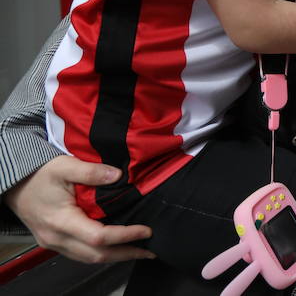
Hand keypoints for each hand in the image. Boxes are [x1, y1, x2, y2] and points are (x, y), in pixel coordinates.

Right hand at [3, 157, 153, 262]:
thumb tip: (117, 176)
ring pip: (89, 259)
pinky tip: (117, 247)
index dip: (124, 236)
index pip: (98, 237)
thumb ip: (91, 171)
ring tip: (139, 251)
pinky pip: (81, 255)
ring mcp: (55, 243)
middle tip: (150, 250)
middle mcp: (57, 238)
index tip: (146, 231)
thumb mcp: (64, 166)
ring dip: (116, 256)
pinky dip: (101, 253)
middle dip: (126, 254)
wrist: (15, 186)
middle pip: (96, 255)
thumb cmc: (39, 176)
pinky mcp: (55, 243)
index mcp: (61, 221)